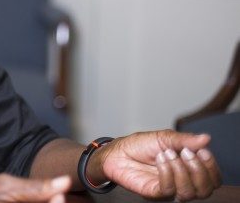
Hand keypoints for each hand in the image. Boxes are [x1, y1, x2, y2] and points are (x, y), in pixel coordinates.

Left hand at [92, 130, 221, 200]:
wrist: (118, 151)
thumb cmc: (140, 145)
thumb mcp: (163, 137)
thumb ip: (185, 140)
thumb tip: (206, 138)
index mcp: (189, 168)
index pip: (213, 177)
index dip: (211, 166)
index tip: (202, 151)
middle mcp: (182, 180)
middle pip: (206, 189)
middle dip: (199, 170)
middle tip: (185, 153)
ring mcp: (170, 187)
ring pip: (190, 192)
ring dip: (181, 170)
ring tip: (167, 153)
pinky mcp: (156, 192)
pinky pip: (169, 190)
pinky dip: (167, 172)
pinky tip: (160, 160)